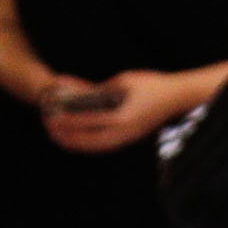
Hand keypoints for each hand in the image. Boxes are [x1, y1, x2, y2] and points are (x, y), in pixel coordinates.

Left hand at [39, 64, 209, 150]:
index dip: (69, 120)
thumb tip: (88, 95)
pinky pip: (106, 145)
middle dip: (69, 137)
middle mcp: (125, 133)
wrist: (177, 98)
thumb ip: (105, 89)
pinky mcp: (131, 138)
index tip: (53, 117)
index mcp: (122, 117)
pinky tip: (80, 141)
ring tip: (60, 139)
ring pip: (97, 147)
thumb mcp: (125, 80)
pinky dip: (90, 144)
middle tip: (50, 131)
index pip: (89, 120)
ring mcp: (128, 138)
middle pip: (90, 141)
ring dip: (78, 144)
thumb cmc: (153, 85)